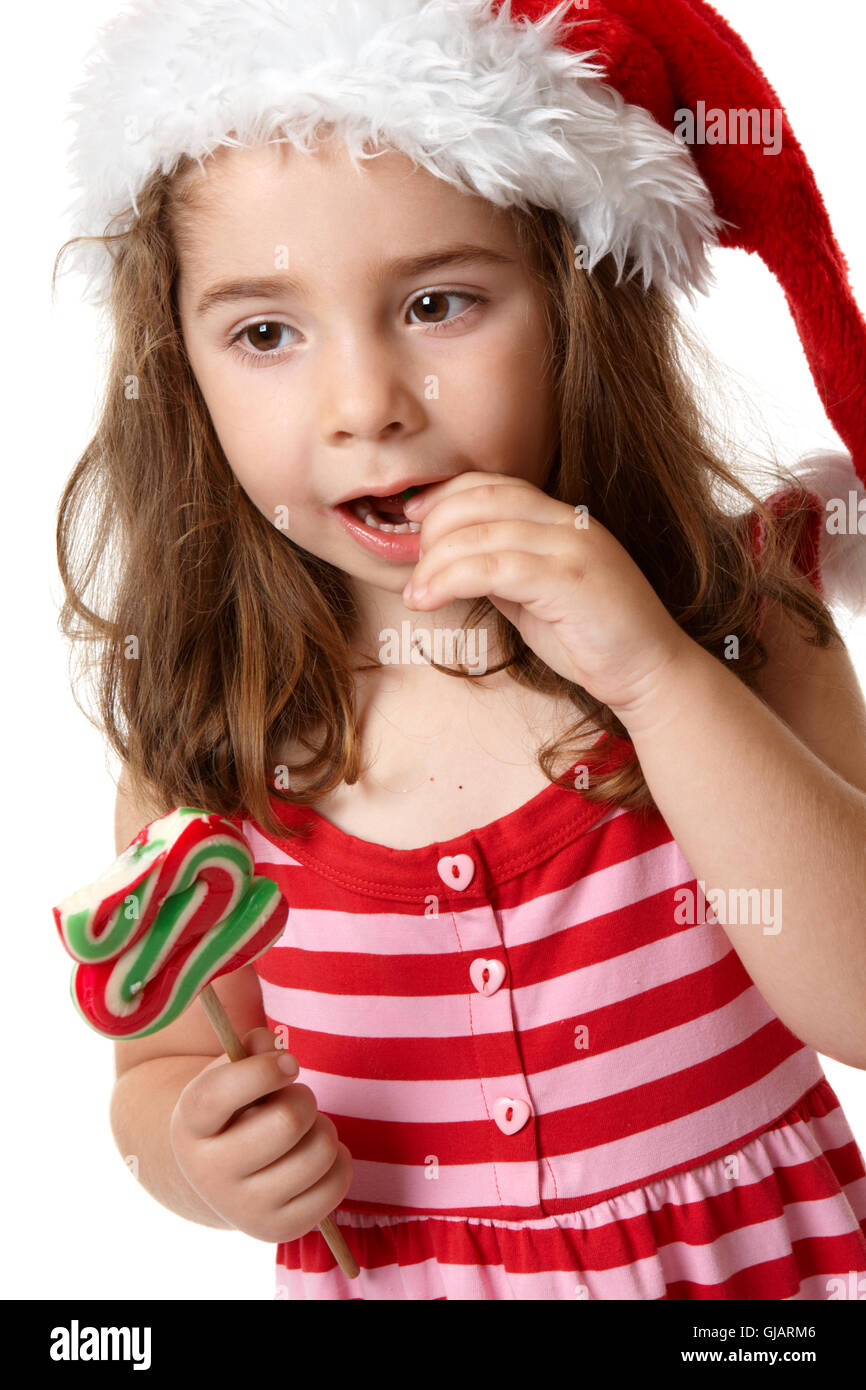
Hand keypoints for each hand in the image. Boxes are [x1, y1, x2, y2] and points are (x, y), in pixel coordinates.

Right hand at [169, 1028, 353, 1243]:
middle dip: (304, 1098)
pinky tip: (314, 1157)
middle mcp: (208, 1172)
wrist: (221, 1173)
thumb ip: (250, 1048)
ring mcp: (242, 1207)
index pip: (218, 1095)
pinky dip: (338, 1161)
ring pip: (319, 1151)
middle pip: (287, 1122)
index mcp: (191, 1123)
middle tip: (297, 1099)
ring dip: (323, 1128)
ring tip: (304, 1130)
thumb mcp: (230, 1073)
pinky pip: (336, 1184)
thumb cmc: (235, 1108)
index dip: (262, 1071)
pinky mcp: (277, 1230)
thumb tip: (270, 1045)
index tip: (290, 1063)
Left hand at [402, 471, 693, 724]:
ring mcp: (572, 546)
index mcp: (563, 519)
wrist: (651, 673)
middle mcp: (569, 522)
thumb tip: (455, 564)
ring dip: (434, 563)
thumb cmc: (594, 641)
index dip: (445, 495)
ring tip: (414, 593)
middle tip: (413, 568)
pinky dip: (451, 580)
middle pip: (482, 499)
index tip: (413, 519)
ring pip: (481, 533)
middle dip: (434, 529)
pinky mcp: (568, 579)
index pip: (493, 484)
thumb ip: (503, 573)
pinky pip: (494, 567)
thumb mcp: (536, 598)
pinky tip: (429, 599)